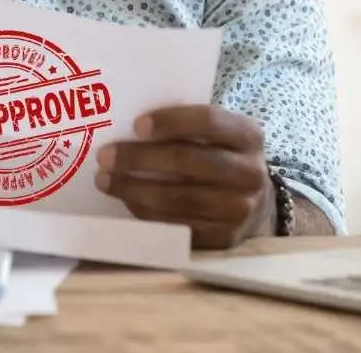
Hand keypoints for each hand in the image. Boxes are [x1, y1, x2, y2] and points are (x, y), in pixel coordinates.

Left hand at [94, 105, 275, 248]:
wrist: (255, 202)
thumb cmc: (219, 155)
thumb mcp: (216, 133)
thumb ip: (184, 125)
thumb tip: (124, 122)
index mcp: (247, 135)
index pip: (208, 121)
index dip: (170, 121)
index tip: (136, 125)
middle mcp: (249, 173)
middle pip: (187, 161)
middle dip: (139, 158)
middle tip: (105, 157)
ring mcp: (240, 210)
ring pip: (178, 199)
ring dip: (134, 189)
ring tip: (105, 180)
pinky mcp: (225, 239)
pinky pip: (178, 227)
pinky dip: (146, 214)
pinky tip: (127, 201)